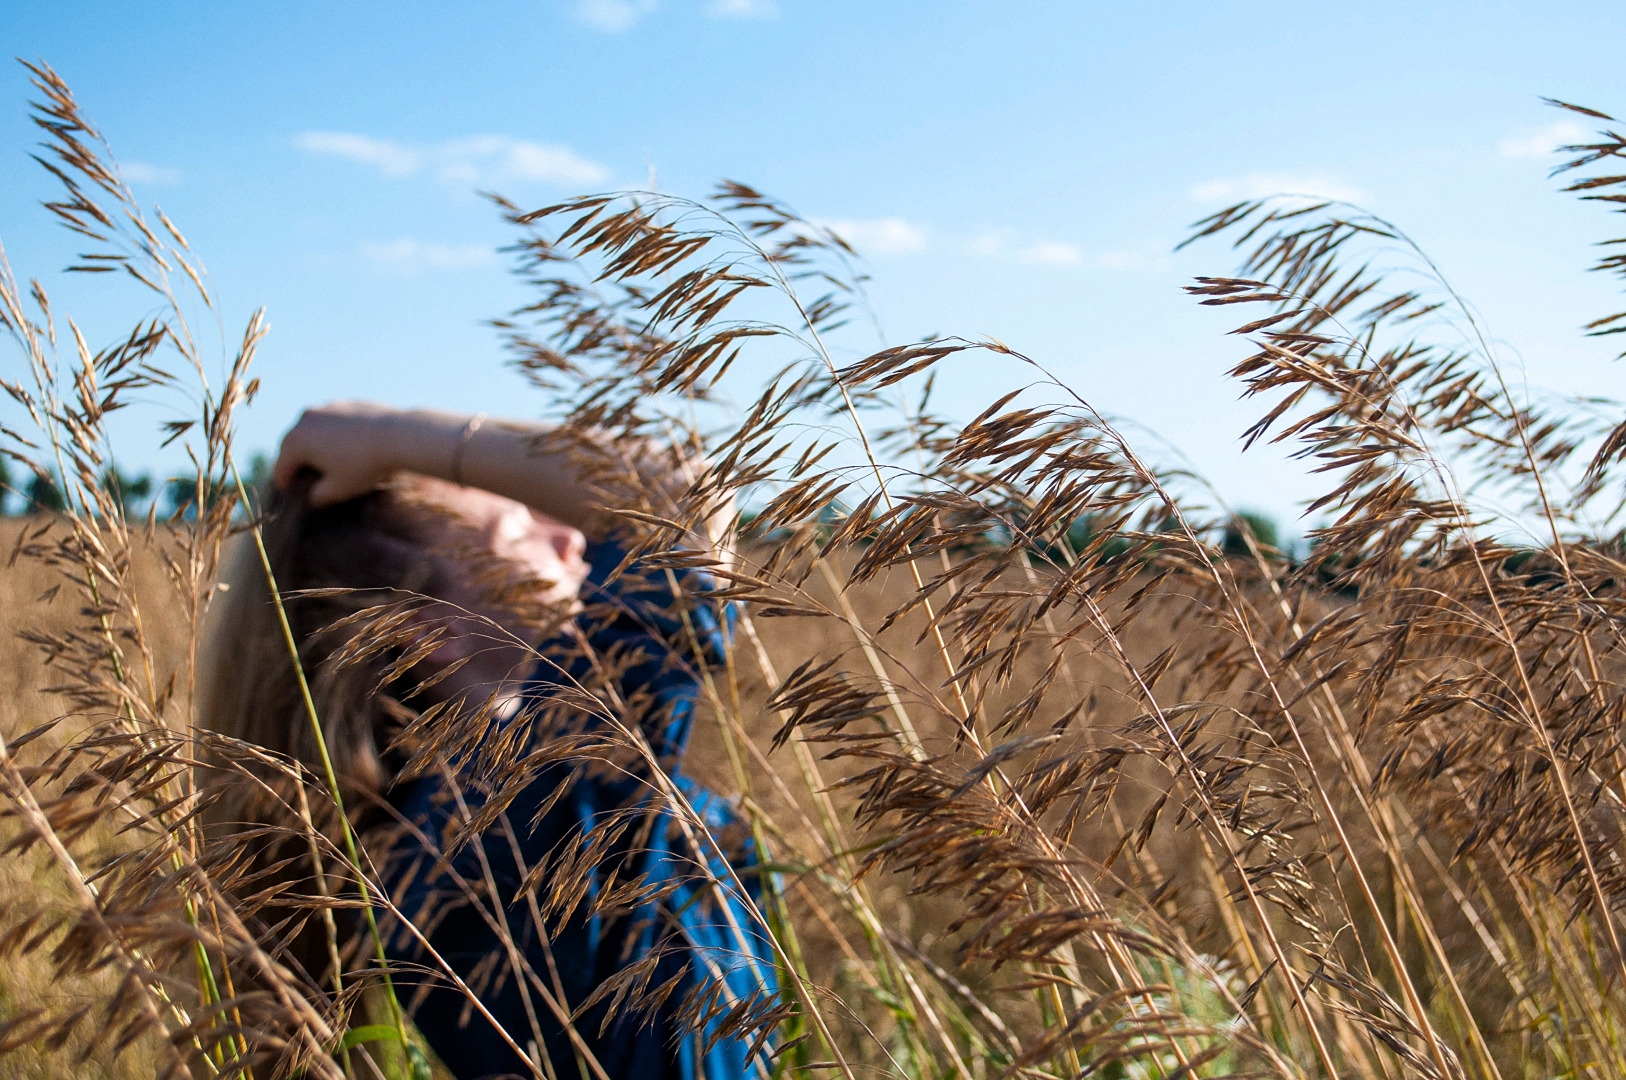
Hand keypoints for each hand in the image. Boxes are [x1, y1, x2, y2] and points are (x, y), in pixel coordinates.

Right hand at [273, 401, 408, 506]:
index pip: (281, 469)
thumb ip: (317, 497)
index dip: (285, 486)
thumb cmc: (364, 465)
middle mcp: (304, 419)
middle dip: (299, 464)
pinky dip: (334, 434)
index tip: (293, 497)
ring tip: (330, 464)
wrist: (397, 435)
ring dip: (316, 447)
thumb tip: (311, 499)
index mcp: (295, 441)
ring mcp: (325, 407)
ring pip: (312, 431)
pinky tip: (349, 447)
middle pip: (293, 447)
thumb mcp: (338, 489)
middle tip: (310, 482)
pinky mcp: (345, 403)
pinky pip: (332, 422)